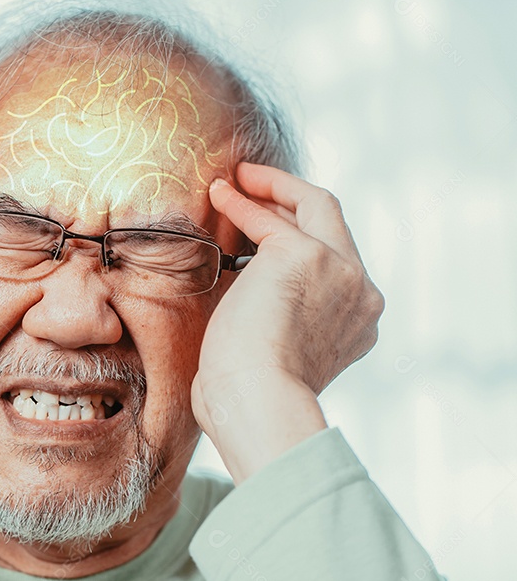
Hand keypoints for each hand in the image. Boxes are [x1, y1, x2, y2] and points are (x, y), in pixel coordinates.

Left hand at [192, 163, 384, 481]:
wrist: (256, 402)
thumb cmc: (249, 395)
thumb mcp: (275, 351)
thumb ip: (278, 318)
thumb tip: (247, 294)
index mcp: (357, 324)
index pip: (335, 263)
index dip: (299, 239)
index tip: (265, 228)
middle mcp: (360, 294)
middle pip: (334, 225)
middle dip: (293, 200)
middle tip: (254, 185)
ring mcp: (340, 271)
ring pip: (314, 206)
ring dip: (271, 188)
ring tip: (236, 178)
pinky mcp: (306, 255)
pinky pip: (270, 218)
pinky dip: (244, 202)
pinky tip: (219, 194)